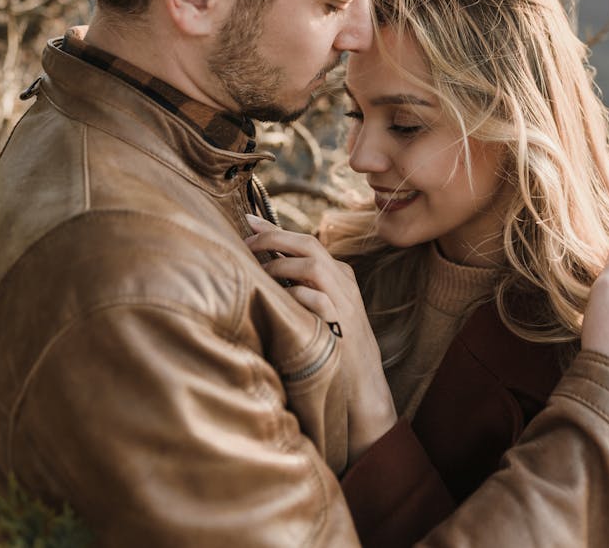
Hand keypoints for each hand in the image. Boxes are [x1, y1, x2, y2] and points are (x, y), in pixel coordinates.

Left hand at [244, 215, 396, 461]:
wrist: (363, 388)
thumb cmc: (332, 350)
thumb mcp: (319, 311)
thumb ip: (298, 288)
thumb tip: (259, 268)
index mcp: (339, 274)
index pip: (304, 241)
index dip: (274, 228)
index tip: (247, 219)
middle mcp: (343, 282)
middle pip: (308, 244)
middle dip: (273, 238)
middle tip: (245, 242)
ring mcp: (344, 302)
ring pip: (312, 266)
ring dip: (280, 266)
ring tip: (258, 275)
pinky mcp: (342, 325)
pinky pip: (315, 299)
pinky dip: (294, 296)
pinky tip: (277, 302)